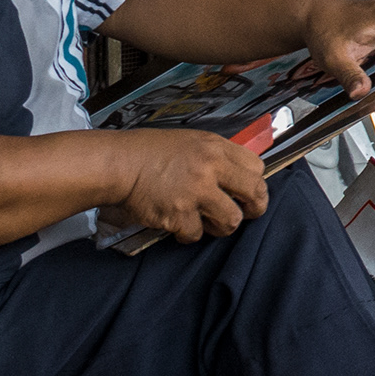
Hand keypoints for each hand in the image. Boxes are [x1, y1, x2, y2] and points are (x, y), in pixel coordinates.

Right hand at [115, 128, 268, 239]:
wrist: (118, 164)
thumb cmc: (148, 152)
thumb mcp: (189, 141)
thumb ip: (215, 156)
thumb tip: (236, 174)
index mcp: (214, 147)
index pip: (256, 166)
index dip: (255, 182)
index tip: (249, 191)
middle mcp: (210, 168)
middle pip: (254, 193)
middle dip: (255, 208)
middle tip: (247, 213)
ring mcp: (195, 193)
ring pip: (230, 221)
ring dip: (221, 226)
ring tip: (207, 221)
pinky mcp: (178, 215)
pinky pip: (196, 234)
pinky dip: (186, 233)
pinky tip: (177, 222)